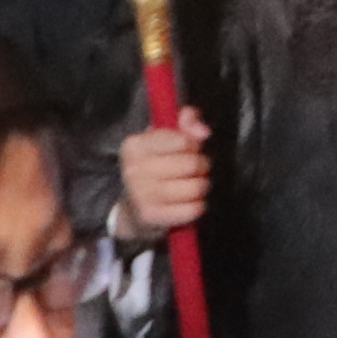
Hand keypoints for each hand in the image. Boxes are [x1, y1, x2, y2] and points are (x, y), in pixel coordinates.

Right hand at [117, 109, 213, 240]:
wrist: (134, 210)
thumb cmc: (155, 168)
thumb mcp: (164, 138)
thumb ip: (186, 121)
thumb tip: (202, 130)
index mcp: (135, 145)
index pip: (182, 139)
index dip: (193, 144)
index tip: (188, 148)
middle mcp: (134, 169)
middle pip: (192, 163)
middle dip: (201, 166)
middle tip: (193, 170)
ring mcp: (141, 194)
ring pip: (196, 187)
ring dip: (201, 186)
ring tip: (191, 186)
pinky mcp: (152, 216)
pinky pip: (194, 209)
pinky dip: (197, 206)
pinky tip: (187, 203)